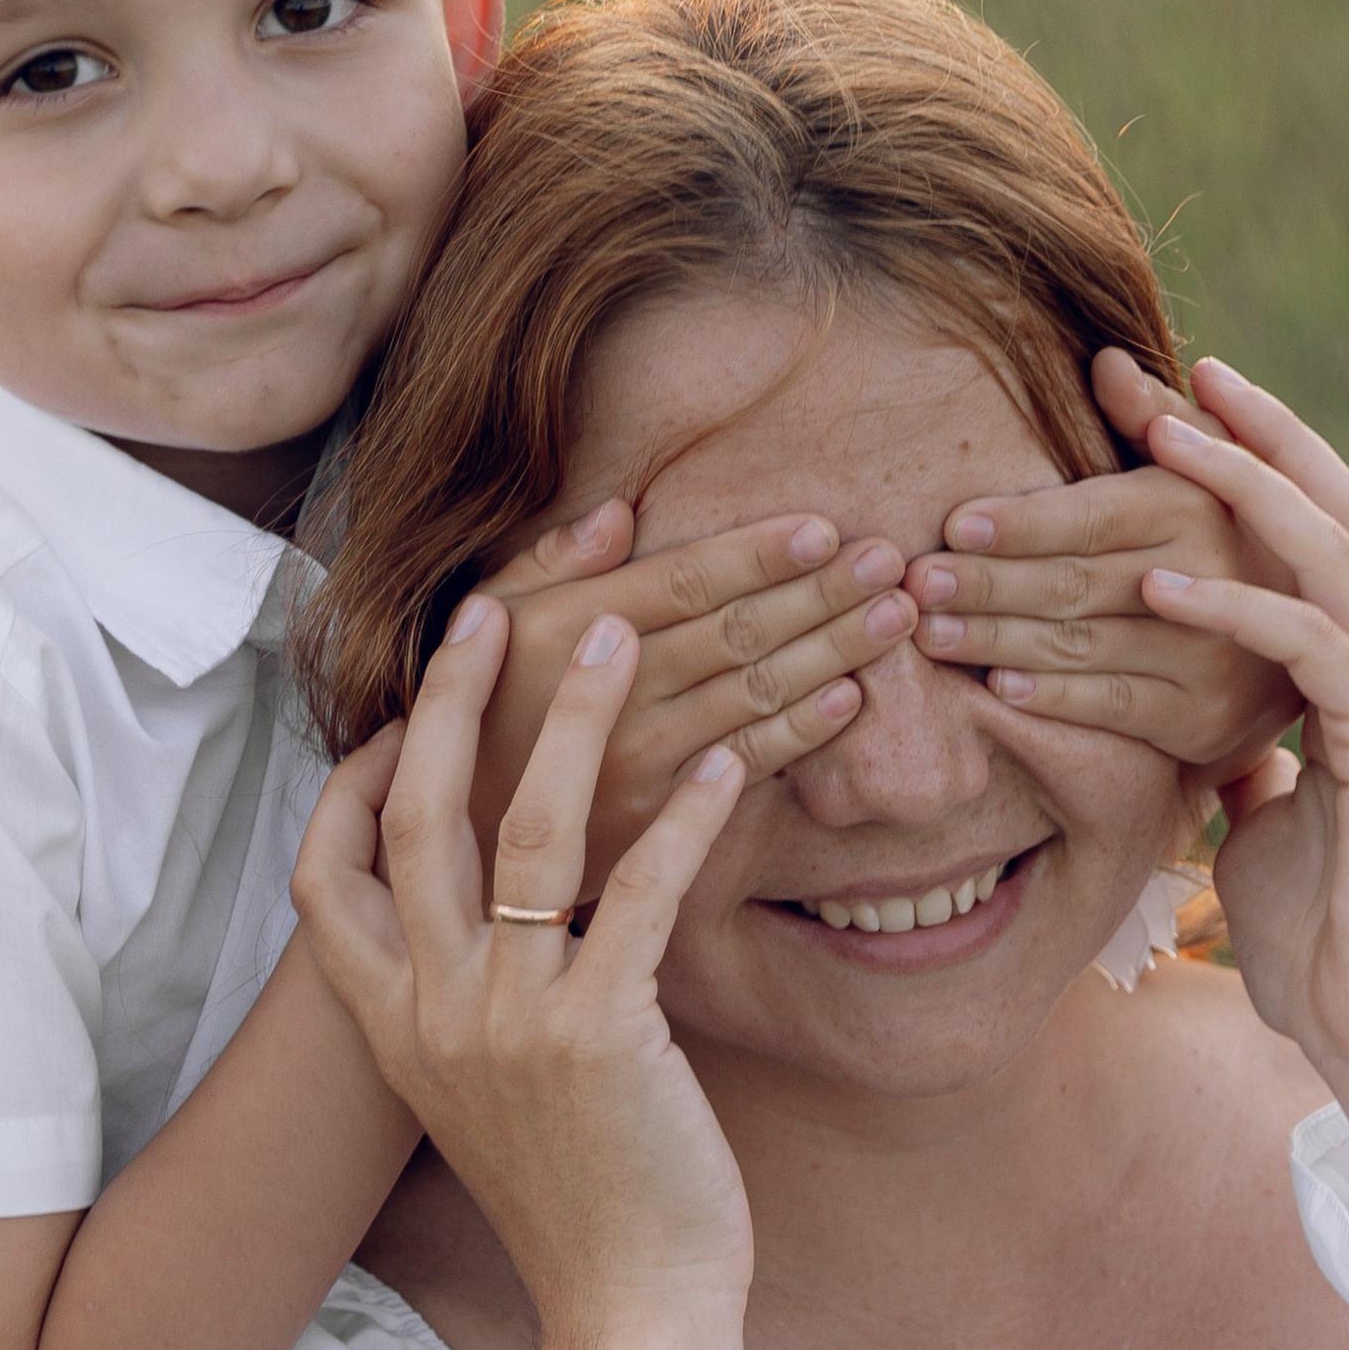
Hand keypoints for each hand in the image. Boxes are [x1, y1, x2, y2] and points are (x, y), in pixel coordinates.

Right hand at [298, 592, 758, 1349]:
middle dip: (454, 696)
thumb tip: (501, 922)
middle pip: (417, 814)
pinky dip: (684, 818)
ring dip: (576, 721)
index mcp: (394, 1027)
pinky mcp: (600, 1036)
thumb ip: (476, 1006)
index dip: (352, 779)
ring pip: (524, 830)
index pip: (325, 875)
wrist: (627, 1313)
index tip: (389, 705)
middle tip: (496, 604)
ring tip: (622, 633)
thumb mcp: (490, 1098)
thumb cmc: (581, 1204)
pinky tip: (732, 763)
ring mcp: (507, 1023)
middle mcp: (432, 1013)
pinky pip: (636, 893)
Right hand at [471, 506, 908, 891]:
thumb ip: (549, 562)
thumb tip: (621, 509)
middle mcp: (607, 691)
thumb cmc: (476, 710)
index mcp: (568, 628)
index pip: (686, 580)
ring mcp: (635, 760)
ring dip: (832, 652)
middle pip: (734, 632)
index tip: (825, 529)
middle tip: (890, 561)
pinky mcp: (655, 819)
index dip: (760, 554)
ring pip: (753, 696)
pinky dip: (801, 734)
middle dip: (820, 593)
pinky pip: (743, 768)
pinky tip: (850, 698)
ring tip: (894, 617)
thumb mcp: (485, 621)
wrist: (454, 840)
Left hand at [900, 348, 1299, 776]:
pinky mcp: (1200, 718)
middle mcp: (1208, 579)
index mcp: (1199, 507)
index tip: (952, 524)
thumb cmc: (1228, 538)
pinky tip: (996, 687)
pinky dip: (1053, 698)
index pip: (1093, 515)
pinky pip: (1114, 708)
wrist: (1302, 644)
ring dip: (1000, 641)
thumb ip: (1157, 419)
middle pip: (1075, 582)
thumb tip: (1106, 363)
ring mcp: (1207, 654)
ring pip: (1084, 646)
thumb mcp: (1211, 469)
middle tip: (916, 585)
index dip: (1022, 523)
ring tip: (931, 634)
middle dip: (988, 584)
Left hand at [1138, 364, 1348, 1349]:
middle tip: (1175, 367)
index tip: (1171, 411)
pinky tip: (1160, 587)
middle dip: (1255, 435)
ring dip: (1241, 489)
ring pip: (1329, 556)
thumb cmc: (1330, 953)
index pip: (1310, 542)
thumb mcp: (1263, 836)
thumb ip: (1249, 772)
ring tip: (1159, 436)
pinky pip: (1311, 653)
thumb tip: (1215, 745)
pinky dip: (1236, 611)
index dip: (1250, 471)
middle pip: (1334, 510)